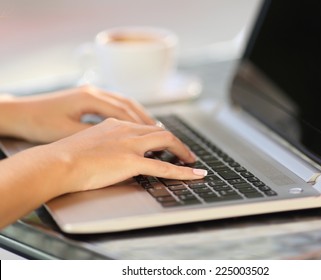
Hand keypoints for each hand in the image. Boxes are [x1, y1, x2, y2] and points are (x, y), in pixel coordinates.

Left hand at [0, 85, 155, 142]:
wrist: (18, 114)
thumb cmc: (39, 123)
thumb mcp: (71, 133)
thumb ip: (100, 137)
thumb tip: (125, 147)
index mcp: (92, 99)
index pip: (129, 113)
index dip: (148, 129)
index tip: (166, 142)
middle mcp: (95, 92)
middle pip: (132, 106)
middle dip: (152, 124)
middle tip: (171, 139)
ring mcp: (92, 93)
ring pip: (126, 105)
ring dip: (143, 119)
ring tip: (158, 132)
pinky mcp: (87, 99)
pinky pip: (116, 106)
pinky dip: (130, 116)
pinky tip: (134, 126)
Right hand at [43, 117, 206, 193]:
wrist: (55, 162)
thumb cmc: (64, 157)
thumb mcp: (87, 142)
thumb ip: (104, 144)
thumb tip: (111, 155)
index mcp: (114, 124)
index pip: (144, 127)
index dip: (158, 135)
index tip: (164, 142)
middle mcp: (125, 130)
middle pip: (159, 130)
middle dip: (175, 141)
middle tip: (184, 152)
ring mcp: (130, 144)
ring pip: (166, 140)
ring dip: (181, 150)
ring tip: (191, 161)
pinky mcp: (131, 160)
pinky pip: (164, 167)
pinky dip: (182, 171)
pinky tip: (194, 174)